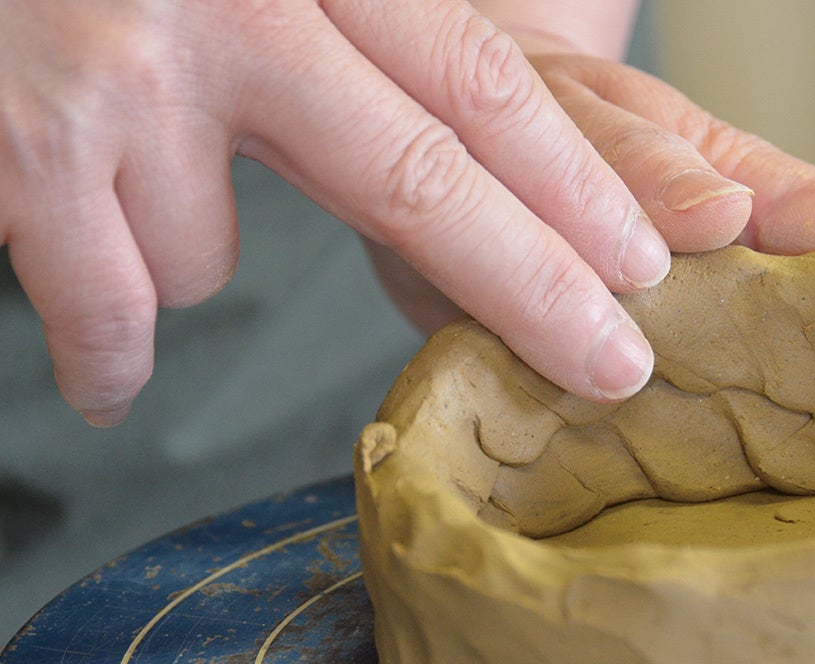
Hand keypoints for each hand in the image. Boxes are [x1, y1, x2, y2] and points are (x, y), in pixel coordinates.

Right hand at [1, 0, 669, 425]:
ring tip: (122, 180)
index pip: (482, 82)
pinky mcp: (36, 143)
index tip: (648, 269)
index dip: (574, 185)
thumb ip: (350, 44)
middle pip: (422, 178)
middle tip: (613, 367)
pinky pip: (118, 308)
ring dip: (186, 248)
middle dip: (530, 289)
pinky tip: (108, 370)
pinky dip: (110, 351)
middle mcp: (242, 0)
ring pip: (217, 257)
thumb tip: (476, 175)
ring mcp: (135, 66)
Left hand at [527, 53, 814, 512]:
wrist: (443, 163)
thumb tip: (719, 220)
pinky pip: (727, 462)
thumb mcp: (569, 121)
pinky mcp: (646, 410)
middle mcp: (750, 287)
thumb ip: (628, 167)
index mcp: (746, 200)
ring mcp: (708, 357)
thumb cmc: (522, 123)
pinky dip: (793, 505)